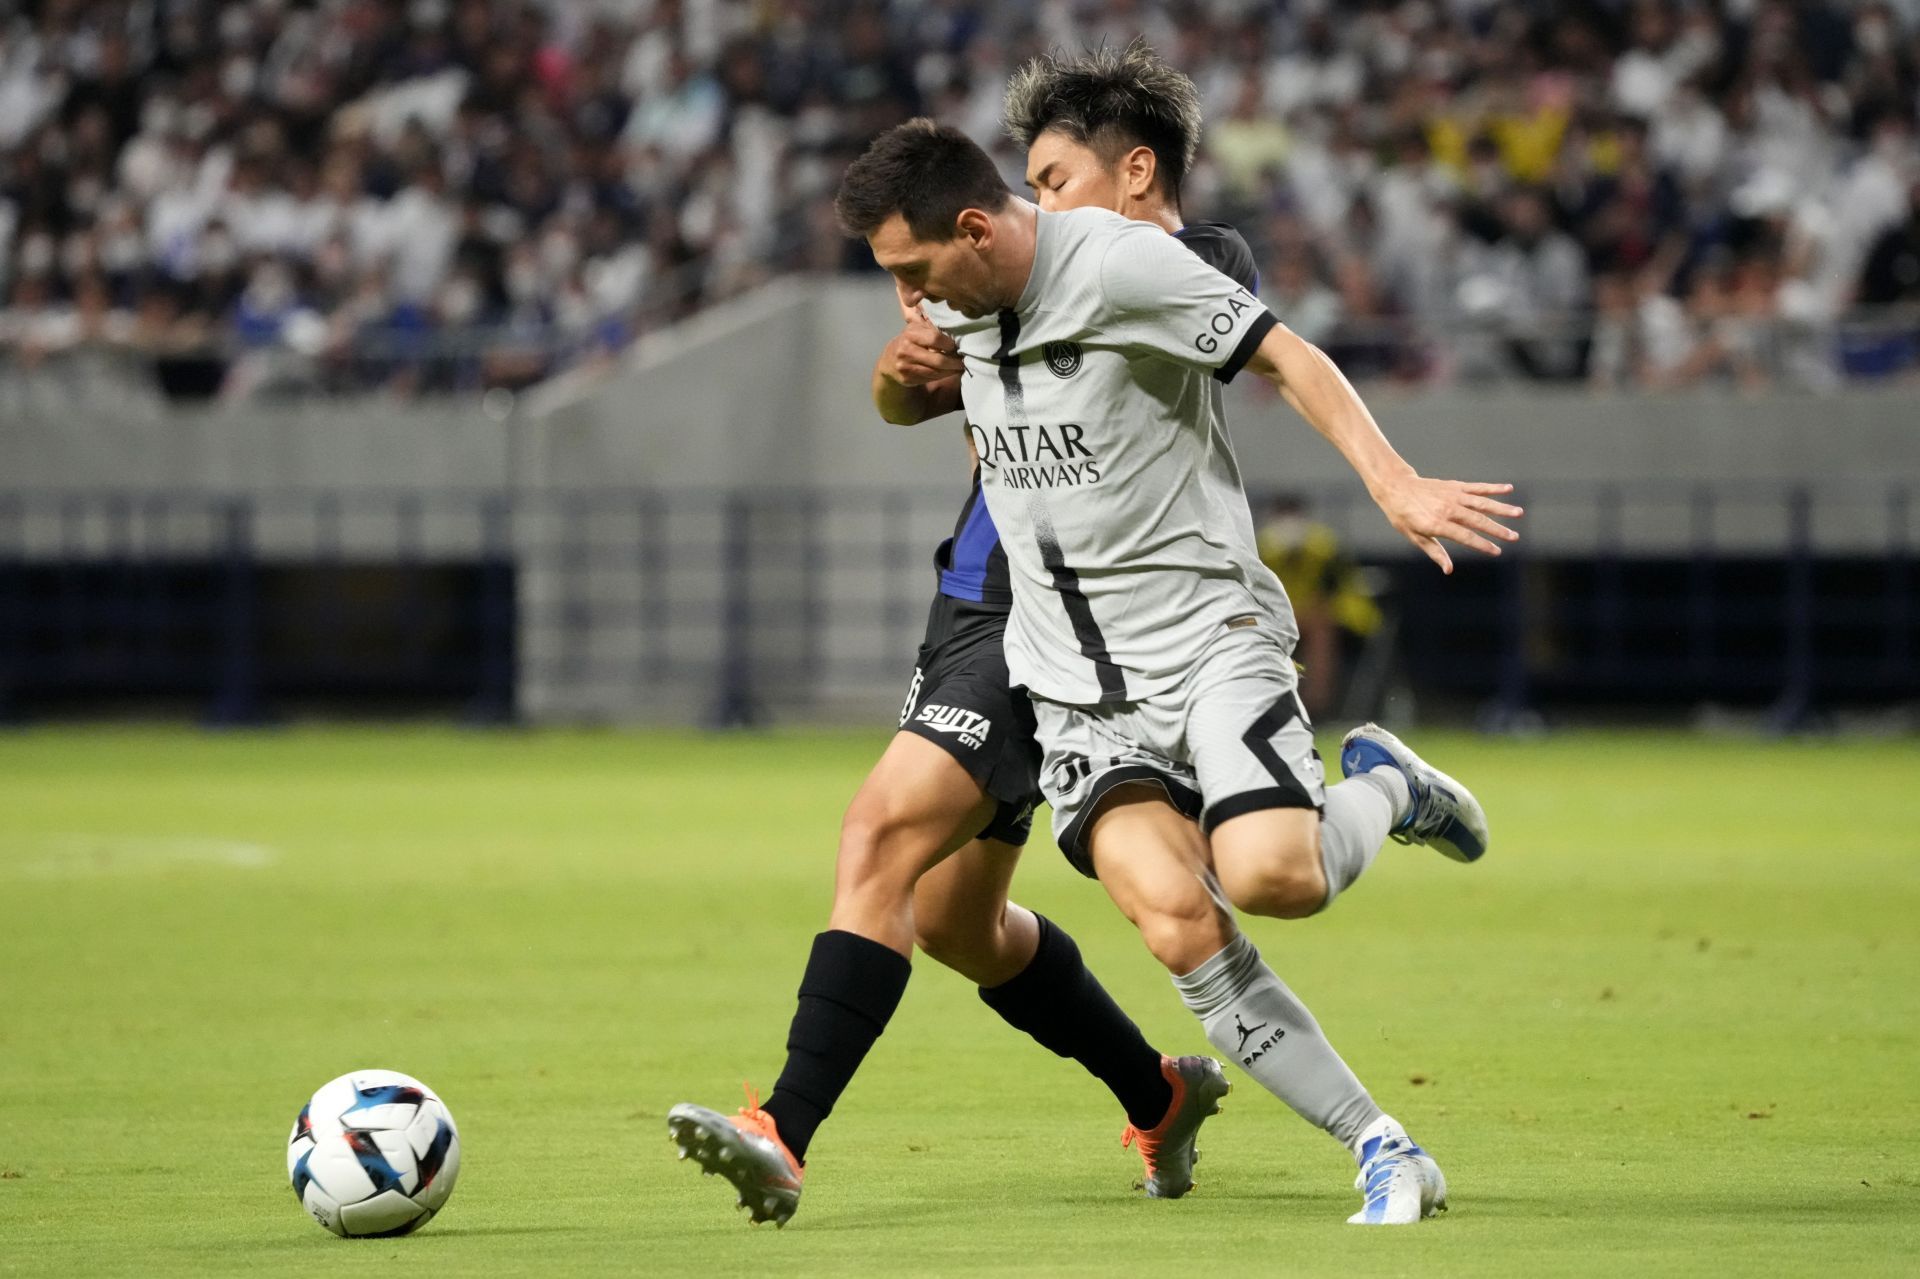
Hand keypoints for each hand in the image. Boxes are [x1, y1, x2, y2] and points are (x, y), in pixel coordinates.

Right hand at [880, 282, 963, 387]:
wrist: (889, 360)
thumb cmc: (909, 341)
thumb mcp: (916, 329)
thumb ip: (931, 326)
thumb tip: (956, 325)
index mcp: (910, 333)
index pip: (935, 338)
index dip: (949, 344)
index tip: (957, 346)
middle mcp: (906, 349)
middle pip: (938, 360)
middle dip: (954, 362)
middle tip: (963, 361)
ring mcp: (905, 366)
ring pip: (936, 372)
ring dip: (951, 371)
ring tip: (959, 367)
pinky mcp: (907, 378)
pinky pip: (930, 379)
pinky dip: (942, 376)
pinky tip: (949, 373)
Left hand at [1374, 475, 1523, 573]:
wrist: (1396, 487)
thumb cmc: (1404, 516)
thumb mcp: (1414, 537)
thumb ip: (1434, 551)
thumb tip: (1448, 569)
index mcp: (1437, 524)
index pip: (1465, 536)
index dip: (1482, 545)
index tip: (1497, 551)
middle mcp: (1448, 509)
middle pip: (1478, 521)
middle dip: (1498, 529)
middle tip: (1515, 537)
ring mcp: (1453, 496)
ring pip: (1482, 503)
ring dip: (1501, 508)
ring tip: (1519, 513)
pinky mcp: (1455, 486)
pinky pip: (1477, 487)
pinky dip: (1493, 488)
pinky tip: (1509, 489)